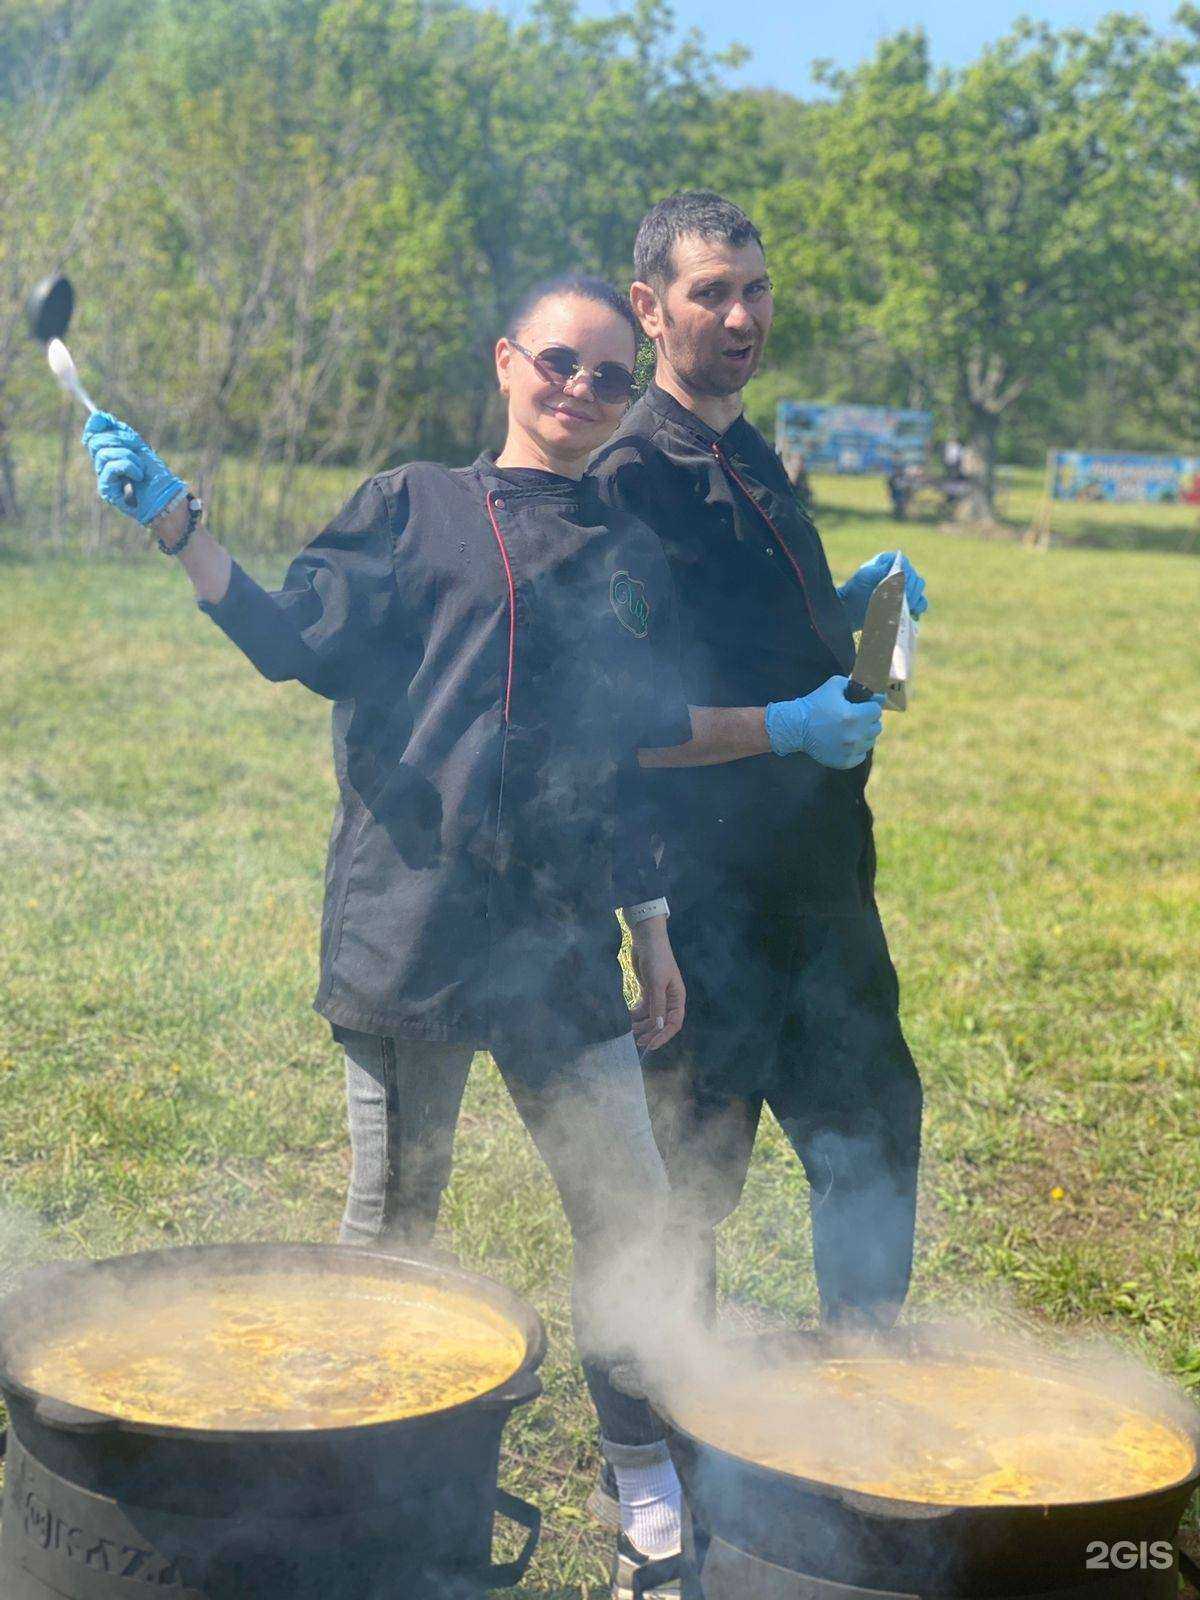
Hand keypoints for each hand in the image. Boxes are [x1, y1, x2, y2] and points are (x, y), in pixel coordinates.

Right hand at [82, 411, 185, 526]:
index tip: (108, 420)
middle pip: (94, 442)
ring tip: (141, 467)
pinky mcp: (106, 490)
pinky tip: (138, 476)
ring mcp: (103, 478)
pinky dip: (128, 467)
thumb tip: (98, 414)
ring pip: (103, 454)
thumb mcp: (138, 447)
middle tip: (136, 446)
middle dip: (119, 439)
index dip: (96, 425)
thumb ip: (120, 431)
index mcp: (109, 453)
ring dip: (128, 456)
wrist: (166, 498)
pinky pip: (110, 468)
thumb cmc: (155, 475)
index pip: (91, 435)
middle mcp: (103, 466)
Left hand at [629, 919, 684, 1053]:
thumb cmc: (656, 958)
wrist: (646, 939)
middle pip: (661, 1023)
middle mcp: (669, 999)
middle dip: (649, 1032)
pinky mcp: (647, 990)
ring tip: (629, 1030)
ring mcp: (658, 995)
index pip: (673, 1023)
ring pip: (651, 1017)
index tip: (650, 1046)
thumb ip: (657, 1005)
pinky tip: (627, 1018)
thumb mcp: (657, 983)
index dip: (663, 1036)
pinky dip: (636, 1014)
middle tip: (636, 1040)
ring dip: (641, 1025)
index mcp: (677, 998)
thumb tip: (659, 1026)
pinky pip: (643, 1008)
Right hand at [765, 676, 883, 768]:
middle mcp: (854, 735)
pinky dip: (856, 749)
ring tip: (849, 730)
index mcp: (854, 716)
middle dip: (868, 720)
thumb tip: (879, 696)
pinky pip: (861, 756)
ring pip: (870, 742)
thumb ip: (856, 685)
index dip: (869, 706)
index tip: (860, 707)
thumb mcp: (833, 686)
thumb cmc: (814, 704)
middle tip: (855, 718)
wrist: (795, 727)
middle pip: (877, 727)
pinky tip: (845, 742)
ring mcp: (849, 751)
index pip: (876, 711)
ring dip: (863, 735)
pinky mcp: (844, 762)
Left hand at [837, 550, 927, 629]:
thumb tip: (893, 566)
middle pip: (914, 576)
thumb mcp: (864, 576)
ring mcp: (905, 587)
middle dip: (910, 588)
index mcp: (889, 562)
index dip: (905, 573)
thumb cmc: (855, 589)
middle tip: (902, 599)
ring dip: (914, 597)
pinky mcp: (907, 601)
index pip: (904, 564)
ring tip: (903, 606)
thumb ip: (878, 570)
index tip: (900, 585)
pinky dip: (918, 607)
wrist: (851, 609)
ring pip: (919, 588)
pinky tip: (911, 612)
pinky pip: (921, 602)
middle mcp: (899, 572)